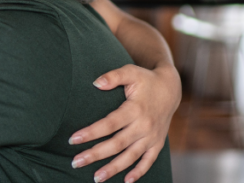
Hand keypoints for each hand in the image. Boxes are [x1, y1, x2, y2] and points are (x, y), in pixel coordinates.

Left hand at [69, 63, 180, 181]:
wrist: (171, 89)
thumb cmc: (146, 80)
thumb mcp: (131, 71)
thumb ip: (113, 76)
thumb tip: (96, 83)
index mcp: (135, 109)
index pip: (109, 124)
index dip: (91, 133)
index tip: (73, 139)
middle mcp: (144, 126)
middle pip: (117, 144)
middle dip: (95, 154)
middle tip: (76, 162)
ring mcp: (152, 137)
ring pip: (130, 156)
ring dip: (113, 168)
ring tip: (96, 177)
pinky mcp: (158, 143)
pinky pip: (148, 161)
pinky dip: (139, 172)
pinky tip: (126, 181)